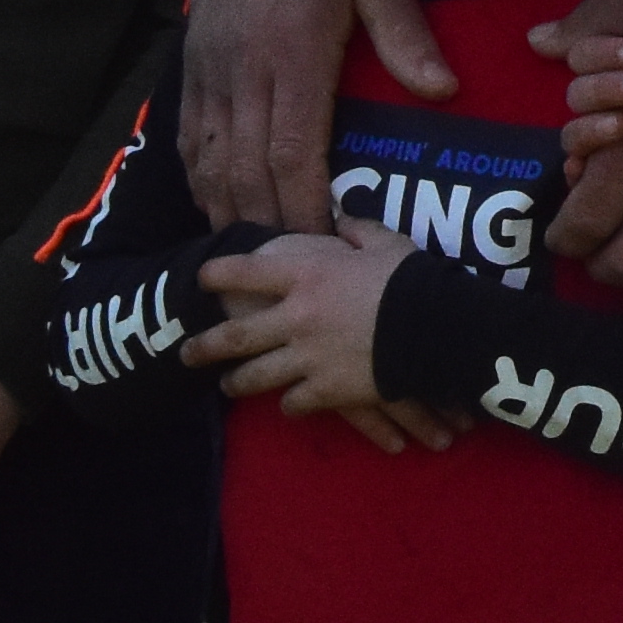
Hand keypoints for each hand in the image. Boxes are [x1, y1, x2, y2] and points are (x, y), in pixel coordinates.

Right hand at [179, 0, 453, 232]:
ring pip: (211, 160)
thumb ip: (405, 33)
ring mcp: (211, 64)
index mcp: (293, 53)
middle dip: (267, 230)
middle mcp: (243, 67)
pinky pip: (190, 132)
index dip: (304, 212)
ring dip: (228, 213)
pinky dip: (201, 175)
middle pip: (247, 173)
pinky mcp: (194, 56)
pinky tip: (217, 204)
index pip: (294, 155)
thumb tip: (442, 90)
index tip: (323, 251)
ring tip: (252, 259)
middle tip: (289, 277)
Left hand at [192, 227, 458, 443]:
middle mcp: (295, 318)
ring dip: (237, 382)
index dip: (218, 274)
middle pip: (234, 337)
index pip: (244, 271)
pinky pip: (294, 403)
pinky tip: (289, 405)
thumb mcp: (385, 244)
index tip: (203, 278)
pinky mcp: (326, 390)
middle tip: (186, 353)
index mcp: (306, 276)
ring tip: (227, 384)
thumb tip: (343, 217)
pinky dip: (290, 405)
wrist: (436, 330)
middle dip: (204, 346)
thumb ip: (358, 230)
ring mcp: (307, 358)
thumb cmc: (410, 280)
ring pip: (255, 377)